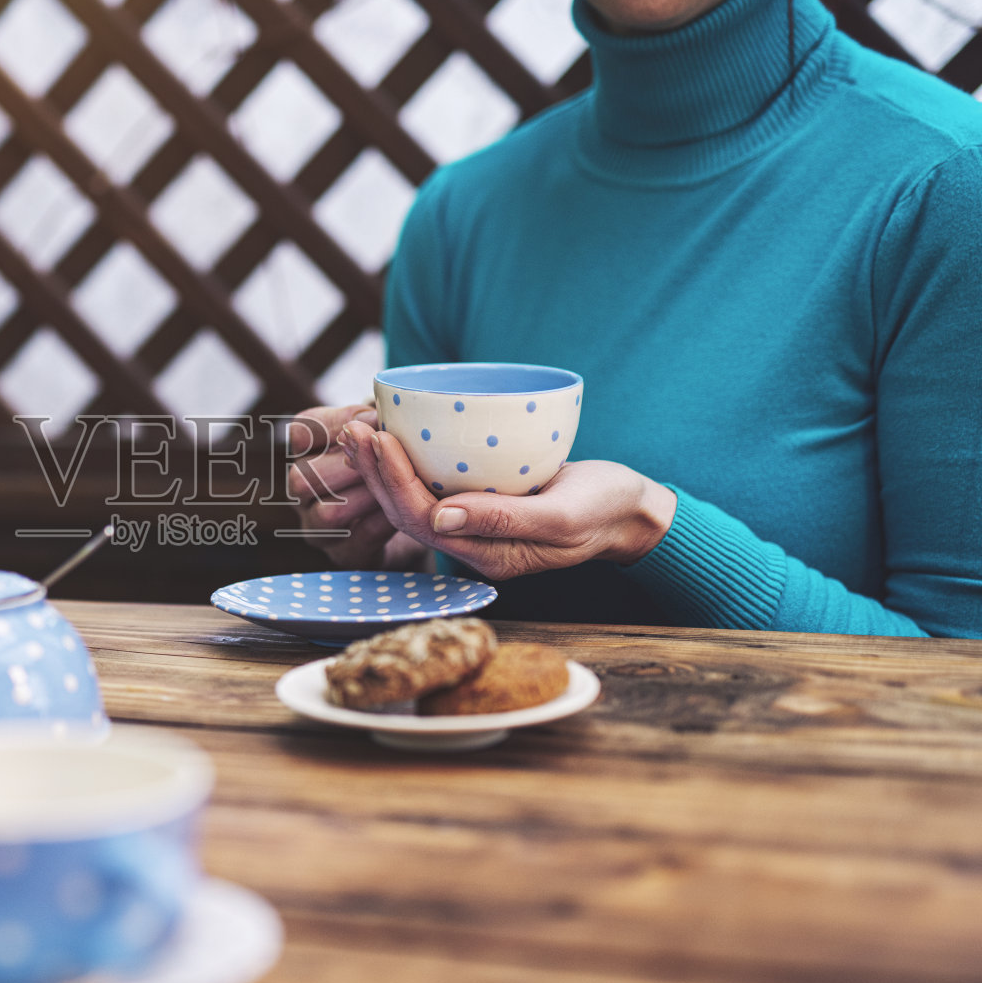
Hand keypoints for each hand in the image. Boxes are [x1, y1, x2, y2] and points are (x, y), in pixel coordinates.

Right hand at [286, 405, 429, 569]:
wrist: (416, 514)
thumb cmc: (397, 459)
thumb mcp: (386, 430)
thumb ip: (381, 417)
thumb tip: (385, 409)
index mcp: (306, 452)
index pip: (301, 431)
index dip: (338, 422)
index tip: (376, 416)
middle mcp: (301, 492)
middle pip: (304, 476)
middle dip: (352, 464)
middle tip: (391, 452)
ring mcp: (317, 528)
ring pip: (328, 512)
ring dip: (369, 495)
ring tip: (401, 482)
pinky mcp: (344, 556)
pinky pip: (359, 538)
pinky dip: (386, 521)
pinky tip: (410, 507)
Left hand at [341, 418, 676, 581]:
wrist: (629, 510)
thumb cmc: (604, 510)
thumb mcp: (563, 516)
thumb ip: (505, 521)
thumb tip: (441, 519)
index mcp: (487, 555)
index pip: (424, 520)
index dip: (395, 482)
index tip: (379, 439)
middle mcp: (472, 544)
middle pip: (407, 511)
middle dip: (375, 471)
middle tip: (353, 428)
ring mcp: (474, 525)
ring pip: (413, 499)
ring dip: (382, 466)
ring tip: (359, 428)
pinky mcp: (479, 502)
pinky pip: (432, 485)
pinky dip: (408, 462)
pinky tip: (393, 435)